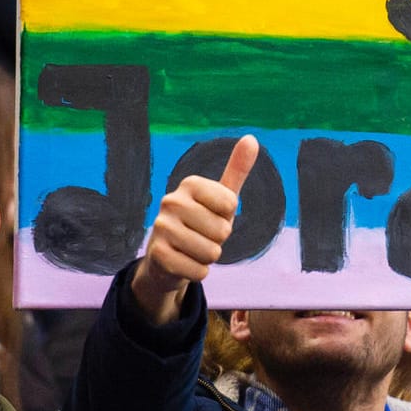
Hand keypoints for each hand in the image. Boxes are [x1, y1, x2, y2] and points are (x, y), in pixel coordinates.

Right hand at [130, 136, 256, 323]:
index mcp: (189, 184)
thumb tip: (252, 138)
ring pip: (212, 253)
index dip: (227, 217)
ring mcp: (162, 227)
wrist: (166, 259)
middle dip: (218, 241)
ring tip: (192, 250)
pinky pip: (199, 271)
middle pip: (223, 231)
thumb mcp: (221, 198)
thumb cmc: (200, 225)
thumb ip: (237, 170)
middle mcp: (171, 201)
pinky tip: (183, 263)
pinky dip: (197, 272)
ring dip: (207, 258)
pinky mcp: (158, 255)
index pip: (231, 205)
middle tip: (200, 236)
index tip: (211, 216)